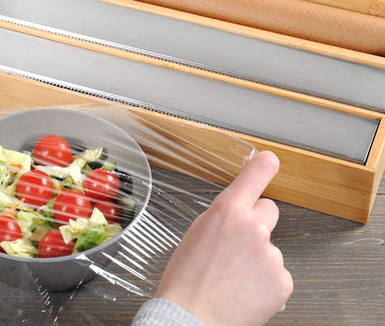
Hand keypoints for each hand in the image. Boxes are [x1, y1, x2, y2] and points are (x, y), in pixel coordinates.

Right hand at [155, 150, 292, 325]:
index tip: (270, 159)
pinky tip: (245, 290)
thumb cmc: (187, 278)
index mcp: (228, 211)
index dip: (264, 165)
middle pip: (269, 209)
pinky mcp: (282, 281)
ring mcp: (271, 254)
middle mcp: (253, 227)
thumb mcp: (199, 231)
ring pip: (271, 246)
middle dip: (257, 222)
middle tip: (239, 243)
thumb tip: (239, 206)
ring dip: (258, 257)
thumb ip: (224, 214)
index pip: (255, 175)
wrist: (190, 317)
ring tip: (234, 277)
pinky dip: (266, 282)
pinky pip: (278, 273)